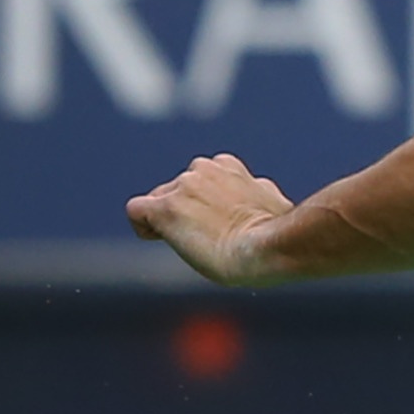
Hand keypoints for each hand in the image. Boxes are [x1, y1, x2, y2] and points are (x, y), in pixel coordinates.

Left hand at [127, 153, 294, 286]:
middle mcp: (201, 170)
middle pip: (177, 190)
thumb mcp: (270, 203)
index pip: (202, 180)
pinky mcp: (167, 209)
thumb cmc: (276, 233)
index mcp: (228, 167)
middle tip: (206, 240)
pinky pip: (137, 212)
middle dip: (185, 213)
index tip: (217, 224)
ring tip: (194, 244)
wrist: (269, 246)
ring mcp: (183, 187)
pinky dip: (144, 227)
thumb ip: (255, 194)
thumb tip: (259, 191)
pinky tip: (161, 239)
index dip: (203, 204)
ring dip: (170, 223)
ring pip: (159, 201)